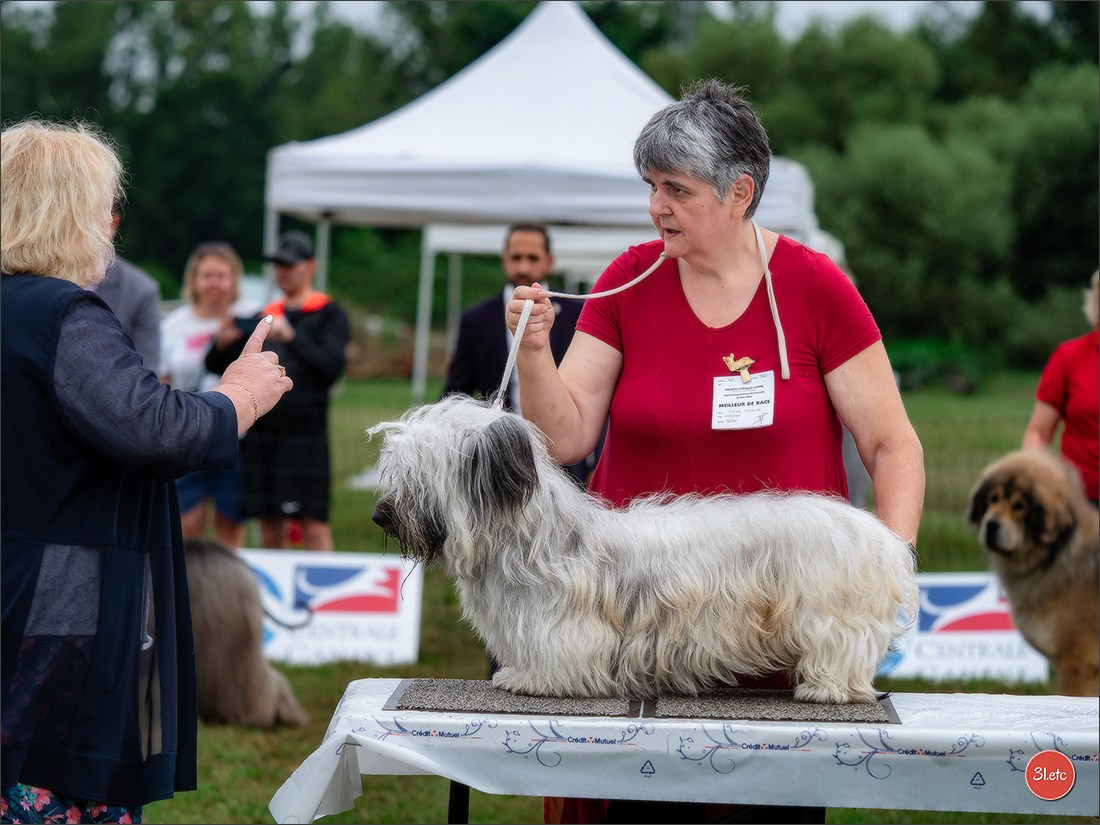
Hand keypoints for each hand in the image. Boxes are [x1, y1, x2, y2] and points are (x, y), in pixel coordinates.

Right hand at [217, 316, 291, 430]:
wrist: (235, 400)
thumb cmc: (230, 391)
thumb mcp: (233, 375)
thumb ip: (246, 371)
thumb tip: (253, 379)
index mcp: (247, 358)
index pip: (256, 339)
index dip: (263, 327)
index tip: (269, 317)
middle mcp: (261, 361)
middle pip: (273, 358)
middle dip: (271, 366)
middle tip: (262, 380)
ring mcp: (272, 371)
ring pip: (280, 372)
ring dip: (275, 380)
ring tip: (263, 391)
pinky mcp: (280, 383)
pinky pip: (288, 383)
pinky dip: (283, 388)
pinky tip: (274, 393)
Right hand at [506, 283, 554, 350]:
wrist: (539, 336)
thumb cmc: (541, 318)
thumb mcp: (546, 305)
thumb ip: (542, 296)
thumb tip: (536, 285)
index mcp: (518, 298)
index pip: (519, 291)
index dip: (531, 292)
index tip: (544, 294)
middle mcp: (511, 307)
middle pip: (517, 304)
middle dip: (534, 307)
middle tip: (544, 309)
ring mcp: (510, 319)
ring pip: (524, 316)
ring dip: (538, 318)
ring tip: (541, 319)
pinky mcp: (514, 330)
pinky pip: (528, 327)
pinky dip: (538, 327)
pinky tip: (538, 327)